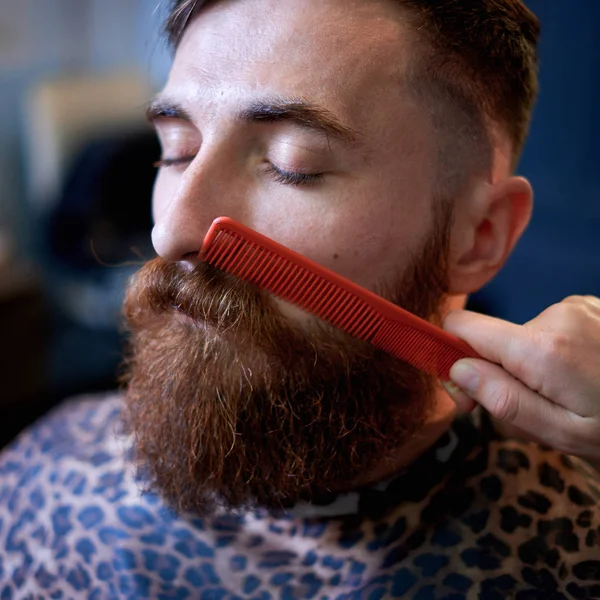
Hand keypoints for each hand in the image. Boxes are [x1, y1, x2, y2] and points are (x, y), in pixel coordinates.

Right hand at [442, 296, 599, 468]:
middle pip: (491, 337)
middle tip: (531, 406)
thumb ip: (504, 400)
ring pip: (521, 335)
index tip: (466, 389)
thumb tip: (456, 369)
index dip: (451, 356)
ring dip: (530, 364)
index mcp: (541, 347)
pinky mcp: (589, 306)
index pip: (461, 327)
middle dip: (497, 370)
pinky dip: (552, 350)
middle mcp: (555, 315)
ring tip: (566, 393)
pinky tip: (581, 373)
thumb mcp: (560, 432)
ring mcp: (576, 306)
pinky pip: (548, 327)